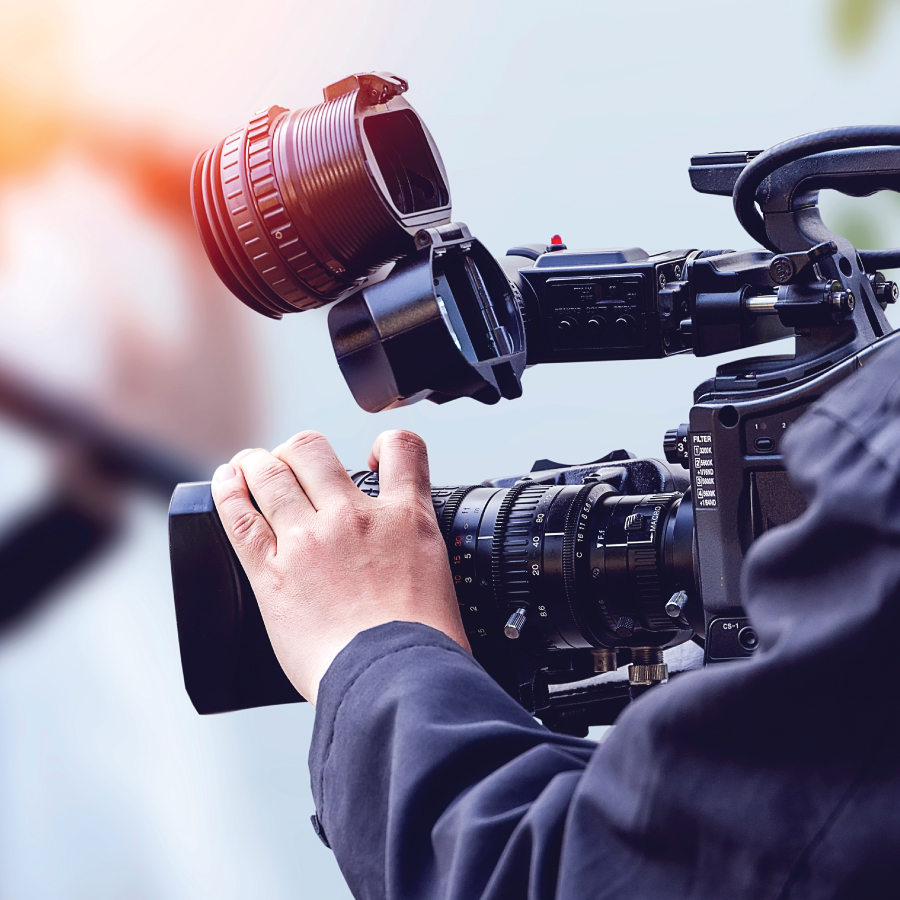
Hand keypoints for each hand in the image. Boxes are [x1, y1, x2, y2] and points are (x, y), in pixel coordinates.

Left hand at [210, 430, 469, 704]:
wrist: (397, 677)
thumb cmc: (424, 645)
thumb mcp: (440, 580)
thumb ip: (417, 557)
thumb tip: (410, 567)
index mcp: (405, 518)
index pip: (403, 449)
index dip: (385, 445)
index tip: (373, 459)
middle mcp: (354, 517)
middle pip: (313, 449)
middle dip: (299, 451)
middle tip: (295, 466)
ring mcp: (309, 539)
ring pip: (271, 472)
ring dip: (258, 463)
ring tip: (252, 466)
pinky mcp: (270, 572)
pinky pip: (238, 516)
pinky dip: (228, 491)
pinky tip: (227, 481)